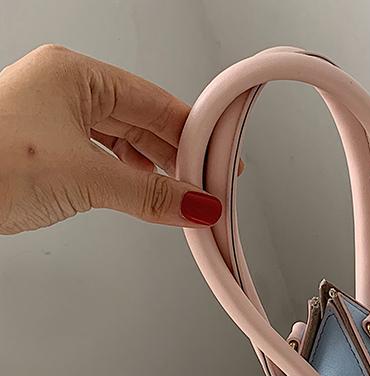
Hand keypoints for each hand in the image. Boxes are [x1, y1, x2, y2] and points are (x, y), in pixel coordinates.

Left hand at [0, 44, 223, 233]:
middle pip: (143, 123)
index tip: (220, 163)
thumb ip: (150, 194)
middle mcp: (65, 91)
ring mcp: (55, 120)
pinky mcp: (48, 150)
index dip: (194, 136)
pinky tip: (145, 199)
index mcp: (75, 75)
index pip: (156, 103)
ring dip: (154, 174)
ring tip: (180, 200)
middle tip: (207, 188)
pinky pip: (104, 161)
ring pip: (125, 144)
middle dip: (177, 159)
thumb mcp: (86, 178)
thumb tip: (196, 205)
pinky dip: (129, 181)